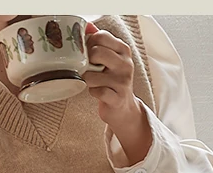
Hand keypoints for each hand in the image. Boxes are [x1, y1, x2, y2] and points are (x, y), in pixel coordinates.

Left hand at [83, 22, 151, 164]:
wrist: (123, 108)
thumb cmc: (112, 81)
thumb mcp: (110, 58)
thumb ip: (100, 41)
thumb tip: (87, 25)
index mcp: (123, 50)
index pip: (101, 36)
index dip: (88, 44)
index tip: (88, 53)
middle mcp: (125, 64)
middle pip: (96, 53)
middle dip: (86, 62)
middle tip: (88, 68)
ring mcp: (123, 82)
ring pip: (92, 75)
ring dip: (87, 80)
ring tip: (93, 82)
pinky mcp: (117, 98)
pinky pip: (96, 91)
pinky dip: (92, 92)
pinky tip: (97, 93)